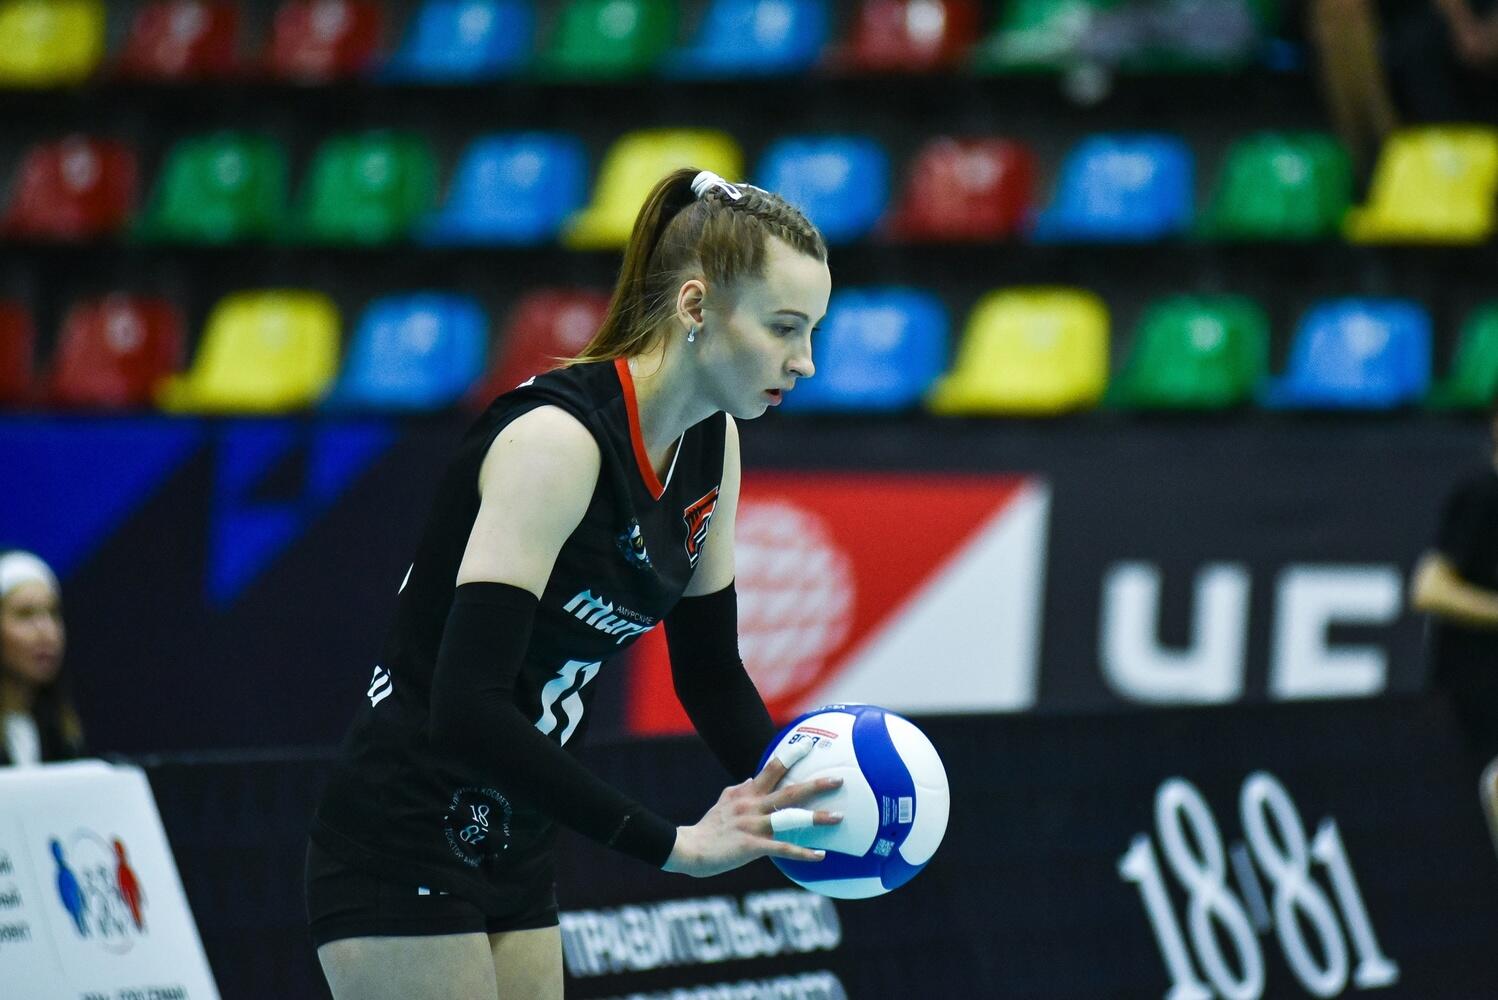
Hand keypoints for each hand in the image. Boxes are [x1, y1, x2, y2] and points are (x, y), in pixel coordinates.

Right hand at [662, 753, 843, 877]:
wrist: (688, 848)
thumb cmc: (708, 828)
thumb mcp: (723, 802)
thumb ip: (739, 790)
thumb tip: (751, 778)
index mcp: (747, 793)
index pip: (772, 768)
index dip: (792, 755)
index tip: (810, 744)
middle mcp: (752, 805)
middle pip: (789, 790)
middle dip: (816, 784)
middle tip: (839, 779)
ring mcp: (753, 825)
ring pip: (790, 818)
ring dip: (816, 818)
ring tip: (839, 817)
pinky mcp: (751, 847)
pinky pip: (782, 849)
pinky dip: (803, 853)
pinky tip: (821, 856)